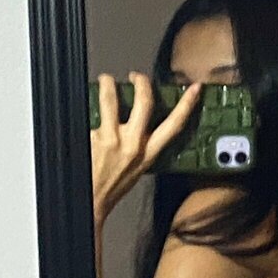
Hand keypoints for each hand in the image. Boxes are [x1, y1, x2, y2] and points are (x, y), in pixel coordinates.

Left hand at [91, 73, 202, 226]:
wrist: (90, 201)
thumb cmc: (113, 187)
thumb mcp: (138, 168)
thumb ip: (141, 145)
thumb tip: (137, 121)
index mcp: (148, 154)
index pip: (174, 125)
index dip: (186, 104)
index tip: (194, 89)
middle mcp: (132, 144)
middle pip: (144, 102)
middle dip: (141, 82)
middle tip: (135, 76)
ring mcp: (111, 139)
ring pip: (111, 100)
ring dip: (108, 85)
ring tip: (105, 80)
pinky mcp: (92, 137)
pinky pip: (89, 116)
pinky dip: (85, 111)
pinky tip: (83, 114)